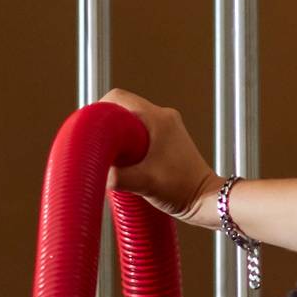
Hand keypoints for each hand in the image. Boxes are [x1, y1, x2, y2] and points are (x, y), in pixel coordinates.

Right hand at [102, 88, 213, 215]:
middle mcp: (164, 117)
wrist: (207, 200)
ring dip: (118, 136)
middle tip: (97, 145)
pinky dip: (129, 143)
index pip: (118, 97)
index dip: (99, 108)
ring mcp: (168, 128)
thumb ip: (116, 177)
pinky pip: (141, 132)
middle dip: (107, 124)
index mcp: (157, 118)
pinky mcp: (169, 140)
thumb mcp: (143, 183)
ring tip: (111, 156)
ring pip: (132, 121)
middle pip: (124, 108)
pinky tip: (126, 163)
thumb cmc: (182, 189)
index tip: (89, 127)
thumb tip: (95, 174)